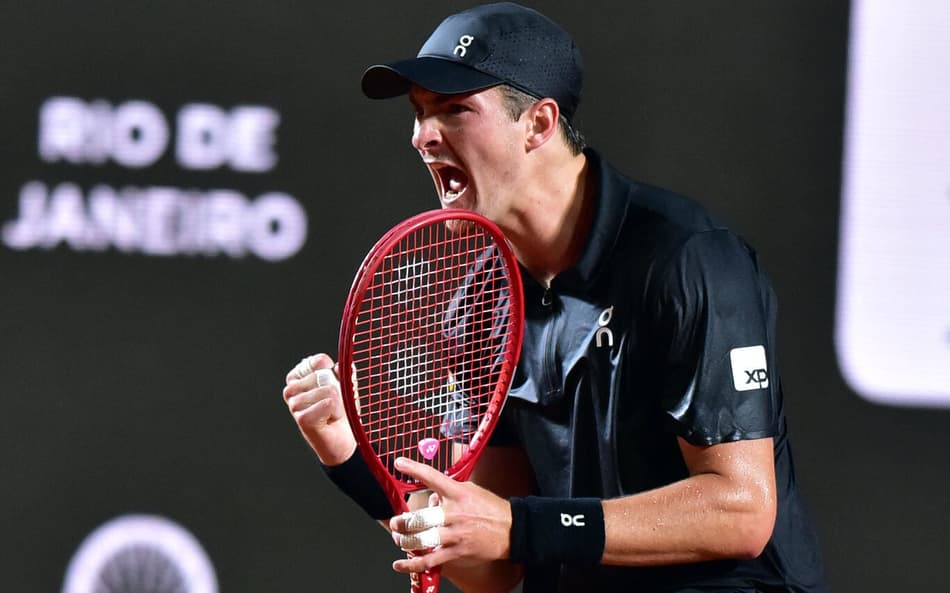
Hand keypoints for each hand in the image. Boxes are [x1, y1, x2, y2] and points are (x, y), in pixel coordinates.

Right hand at [282, 353, 355, 465]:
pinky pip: (329, 403)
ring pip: (329, 390)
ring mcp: (294, 404)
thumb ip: (343, 372)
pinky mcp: (302, 418)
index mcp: (298, 377)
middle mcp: (291, 390)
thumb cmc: (342, 411)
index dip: (334, 373)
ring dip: (338, 403)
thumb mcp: (345, 386)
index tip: (333, 386)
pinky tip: (330, 421)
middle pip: (325, 375)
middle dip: (338, 390)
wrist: (345, 441)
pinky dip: (337, 412)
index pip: (319, 361)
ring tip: (331, 413)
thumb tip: (339, 366)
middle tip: (334, 405)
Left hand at [389, 457, 511, 573]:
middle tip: (396, 523)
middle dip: (402, 522)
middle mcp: (454, 513)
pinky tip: (401, 563)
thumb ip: (449, 492)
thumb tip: (431, 498)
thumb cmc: (491, 509)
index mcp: (458, 493)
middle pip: (420, 518)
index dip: (413, 469)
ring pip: (421, 540)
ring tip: (399, 539)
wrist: (513, 530)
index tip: (399, 463)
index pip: (432, 477)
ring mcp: (455, 535)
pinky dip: (412, 564)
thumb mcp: (471, 491)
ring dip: (404, 541)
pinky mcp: (457, 552)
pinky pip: (429, 561)